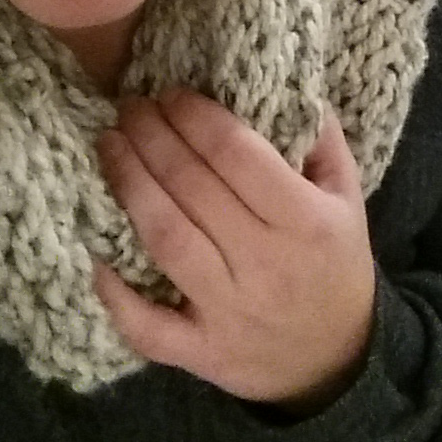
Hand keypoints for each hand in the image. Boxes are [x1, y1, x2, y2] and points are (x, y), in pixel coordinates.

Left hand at [93, 90, 376, 411]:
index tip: (170, 94)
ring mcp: (229, 313)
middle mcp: (265, 264)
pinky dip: (117, 295)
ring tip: (109, 145)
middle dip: (154, 138)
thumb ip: (321, 137)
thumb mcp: (346, 196)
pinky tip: (94, 251)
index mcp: (305, 221)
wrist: (338, 361)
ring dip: (130, 187)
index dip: (196, 118)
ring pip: (167, 241)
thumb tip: (284, 79)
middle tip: (129, 107)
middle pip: (193, 189)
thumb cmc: (335, 263)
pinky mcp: (202, 353)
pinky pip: (149, 327)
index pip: (238, 155)